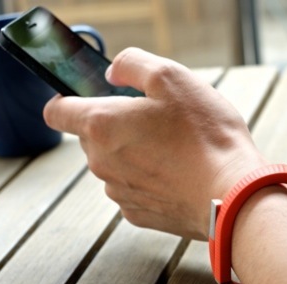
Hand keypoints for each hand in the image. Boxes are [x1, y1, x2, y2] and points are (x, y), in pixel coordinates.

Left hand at [43, 48, 266, 238]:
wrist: (230, 194)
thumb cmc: (205, 135)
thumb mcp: (171, 77)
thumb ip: (131, 65)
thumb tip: (112, 74)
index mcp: (101, 125)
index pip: (56, 112)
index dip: (67, 99)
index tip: (89, 97)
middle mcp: (101, 162)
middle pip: (92, 137)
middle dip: (115, 124)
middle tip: (155, 119)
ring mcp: (118, 192)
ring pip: (114, 163)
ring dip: (133, 153)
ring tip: (173, 149)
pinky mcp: (137, 214)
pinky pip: (133, 188)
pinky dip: (148, 179)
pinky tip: (177, 174)